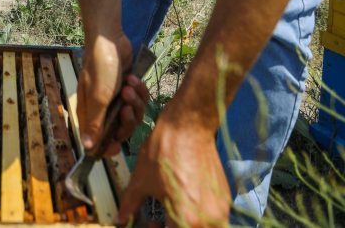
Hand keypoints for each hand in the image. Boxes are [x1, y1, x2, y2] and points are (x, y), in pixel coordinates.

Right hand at [78, 32, 147, 155]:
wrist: (110, 40)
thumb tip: (87, 148)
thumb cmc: (100, 68)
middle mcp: (101, 109)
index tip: (118, 146)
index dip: (107, 148)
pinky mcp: (128, 89)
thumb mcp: (99, 97)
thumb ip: (95, 124)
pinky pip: (139, 100)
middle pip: (120, 130)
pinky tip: (133, 78)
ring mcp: (115, 99)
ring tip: (129, 86)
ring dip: (134, 102)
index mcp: (89, 114)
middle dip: (127, 120)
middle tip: (126, 106)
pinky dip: (139, 91)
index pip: (97, 142)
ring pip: (133, 115)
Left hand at [117, 108, 230, 226]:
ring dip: (185, 227)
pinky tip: (183, 203)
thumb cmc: (163, 151)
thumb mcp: (140, 181)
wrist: (188, 127)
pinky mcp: (225, 198)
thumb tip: (120, 219)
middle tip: (156, 222)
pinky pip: (213, 219)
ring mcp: (220, 209)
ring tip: (170, 213)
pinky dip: (197, 218)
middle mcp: (207, 219)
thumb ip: (130, 206)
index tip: (150, 225)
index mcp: (185, 218)